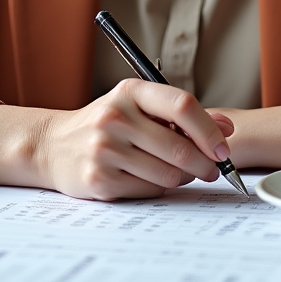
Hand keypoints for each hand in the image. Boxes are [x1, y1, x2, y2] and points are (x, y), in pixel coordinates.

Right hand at [36, 79, 234, 200]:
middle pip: (179, 146)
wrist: (52, 146)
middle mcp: (115, 116)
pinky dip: (159, 189)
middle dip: (204, 163)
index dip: (210, 130)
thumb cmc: (106, 124)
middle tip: (212, 170)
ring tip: (178, 173)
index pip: (182, 105)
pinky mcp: (98, 179)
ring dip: (182, 178)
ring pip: (168, 173)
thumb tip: (228, 127)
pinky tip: (150, 178)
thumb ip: (182, 115)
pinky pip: (148, 190)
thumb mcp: (138, 107)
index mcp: (130, 91)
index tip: (223, 149)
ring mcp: (104, 149)